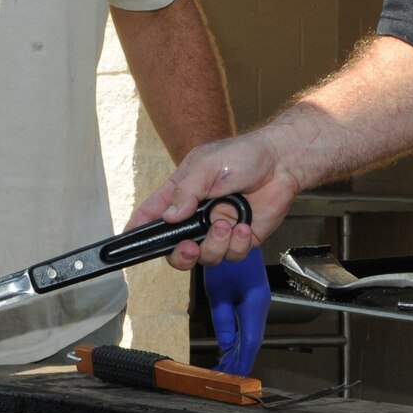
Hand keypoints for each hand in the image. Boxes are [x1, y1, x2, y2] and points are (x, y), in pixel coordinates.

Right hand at [132, 131, 298, 270]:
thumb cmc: (244, 155)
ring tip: (228, 222)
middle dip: (181, 254)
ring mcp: (217, 230)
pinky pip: (232, 255)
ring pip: (206, 256)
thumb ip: (185, 191)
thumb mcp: (206, 165)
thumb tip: (169, 217)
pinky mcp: (239, 240)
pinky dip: (238, 243)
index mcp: (180, 194)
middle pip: (176, 249)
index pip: (152, 215)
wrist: (282, 163)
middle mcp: (196, 216)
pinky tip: (244, 225)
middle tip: (190, 247)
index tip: (130, 241)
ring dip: (216, 243)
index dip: (139, 230)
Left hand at [203, 250, 269, 375]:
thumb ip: (222, 317)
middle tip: (226, 378)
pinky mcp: (252, 297)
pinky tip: (230, 347)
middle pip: (251, 341)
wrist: (238, 231)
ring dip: (239, 352)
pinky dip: (238, 339)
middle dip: (239, 361)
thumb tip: (225, 343)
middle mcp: (259, 304)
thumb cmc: (228, 255)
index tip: (232, 377)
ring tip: (227, 368)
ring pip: (250, 334)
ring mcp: (257, 301)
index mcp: (254, 303)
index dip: (241, 361)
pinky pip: (247, 324)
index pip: (250, 342)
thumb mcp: (218, 289)